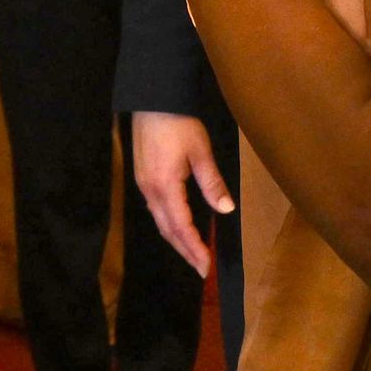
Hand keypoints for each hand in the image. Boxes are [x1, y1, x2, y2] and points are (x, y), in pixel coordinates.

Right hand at [130, 110, 234, 277]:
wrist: (150, 101)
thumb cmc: (178, 123)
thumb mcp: (200, 152)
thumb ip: (211, 182)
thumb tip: (225, 209)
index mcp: (165, 186)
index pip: (181, 226)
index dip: (195, 248)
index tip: (207, 266)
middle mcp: (150, 191)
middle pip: (168, 230)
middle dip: (185, 251)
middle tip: (202, 270)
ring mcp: (144, 185)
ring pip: (160, 222)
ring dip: (177, 241)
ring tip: (193, 255)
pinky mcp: (144, 179)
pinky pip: (157, 211)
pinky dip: (170, 226)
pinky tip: (180, 229)